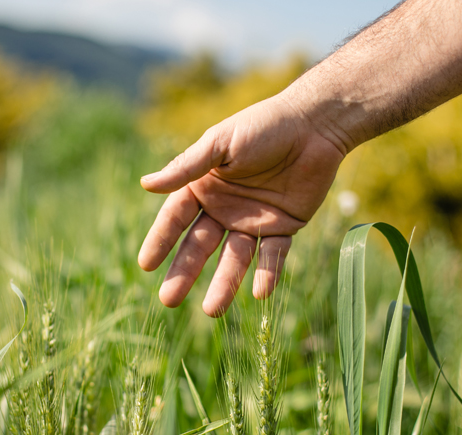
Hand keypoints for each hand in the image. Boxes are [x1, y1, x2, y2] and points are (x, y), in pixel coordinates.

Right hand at [138, 94, 345, 316]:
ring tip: (212, 311)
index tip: (146, 265)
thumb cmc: (263, 126)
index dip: (161, 241)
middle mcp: (223, 208)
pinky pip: (273, 255)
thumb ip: (187, 167)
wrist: (315, 124)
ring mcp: (252, 221)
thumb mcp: (221, 143)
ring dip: (224, 284)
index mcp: (203, 187)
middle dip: (184, 272)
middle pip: (199, 246)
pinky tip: (259, 292)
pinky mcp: (283, 227)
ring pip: (234, 258)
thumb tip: (145, 184)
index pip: (176, 219)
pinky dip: (267, 273)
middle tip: (168, 300)